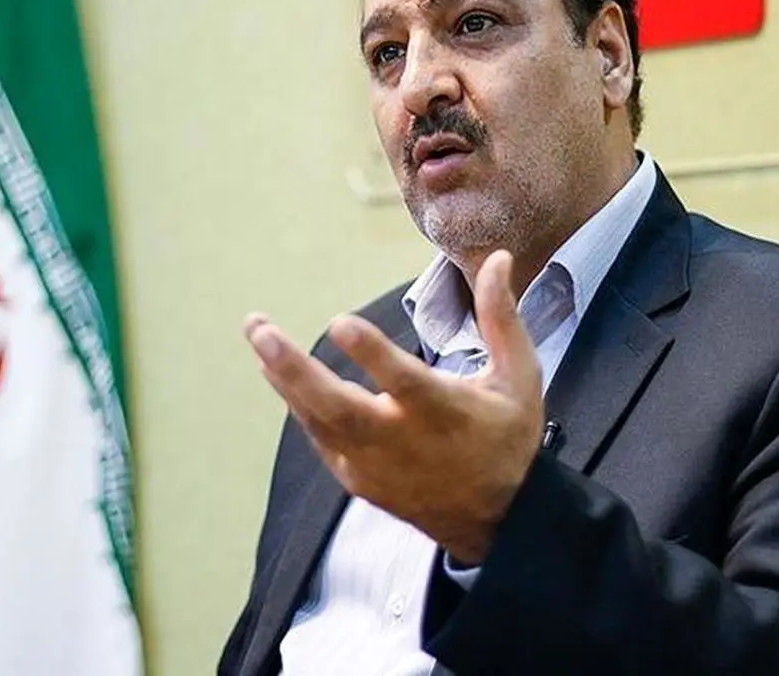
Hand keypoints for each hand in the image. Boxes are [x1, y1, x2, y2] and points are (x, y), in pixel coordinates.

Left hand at [244, 250, 543, 563]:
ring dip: (284, 379)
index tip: (339, 321)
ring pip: (319, 422)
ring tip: (259, 335)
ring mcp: (375, 465)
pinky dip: (297, 405)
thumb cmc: (508, 436)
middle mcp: (404, 441)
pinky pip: (320, 438)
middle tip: (261, 331)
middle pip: (338, 407)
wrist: (497, 521)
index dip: (371, 353)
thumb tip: (496, 257)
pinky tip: (274, 371)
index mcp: (446, 412)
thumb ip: (501, 316)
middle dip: (295, 369)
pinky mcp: (358, 480)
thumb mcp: (519, 376)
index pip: (404, 381)